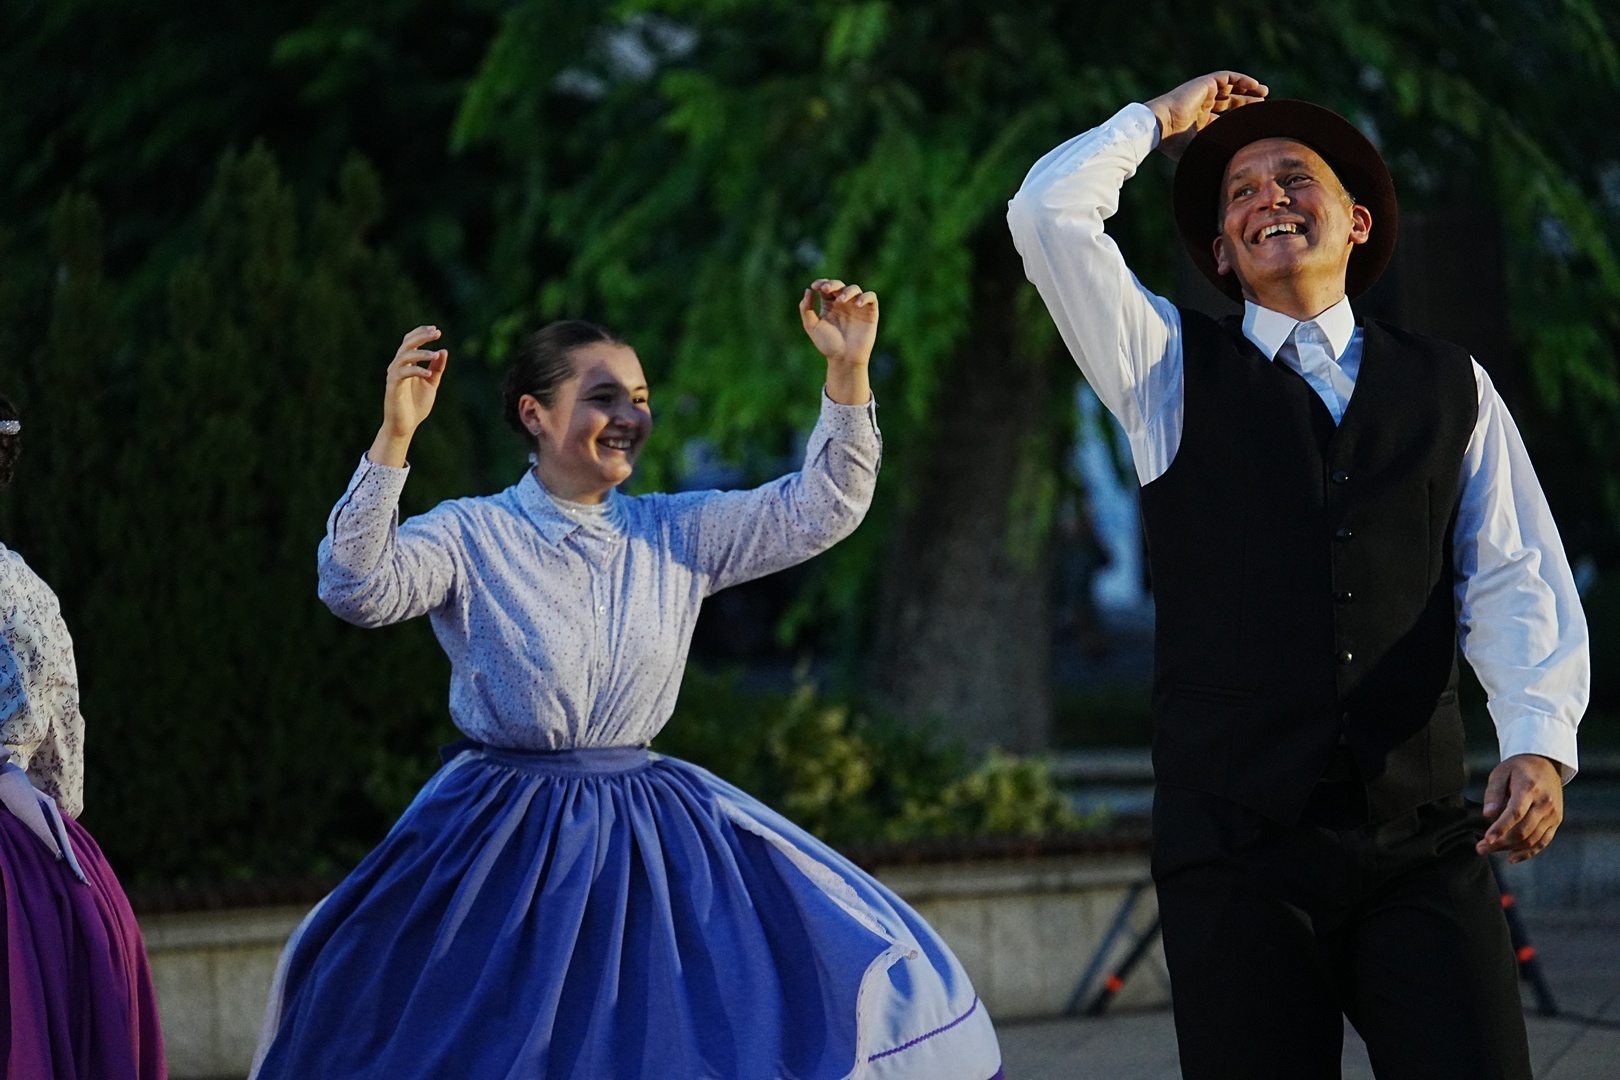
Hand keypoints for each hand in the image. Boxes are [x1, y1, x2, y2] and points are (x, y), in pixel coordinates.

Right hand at [369, 325, 447, 466]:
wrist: (405, 426)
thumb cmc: (416, 405)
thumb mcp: (431, 384)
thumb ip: (437, 368)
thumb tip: (443, 351)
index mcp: (406, 364)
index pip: (409, 341)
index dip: (420, 333)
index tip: (436, 329)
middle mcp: (398, 366)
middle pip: (406, 344)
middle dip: (421, 336)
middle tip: (437, 333)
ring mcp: (394, 376)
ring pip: (404, 356)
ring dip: (421, 353)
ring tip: (436, 355)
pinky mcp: (393, 387)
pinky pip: (403, 373)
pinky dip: (417, 371)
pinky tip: (429, 373)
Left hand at [800, 279, 877, 367]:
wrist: (844, 358)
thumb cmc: (828, 344)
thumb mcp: (812, 326)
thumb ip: (806, 309)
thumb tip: (808, 291)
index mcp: (829, 305)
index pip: (826, 287)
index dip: (821, 283)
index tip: (815, 287)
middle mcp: (843, 303)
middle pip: (839, 285)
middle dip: (832, 284)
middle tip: (826, 289)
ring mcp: (857, 307)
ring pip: (855, 288)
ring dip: (847, 291)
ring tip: (841, 300)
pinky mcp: (870, 312)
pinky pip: (871, 297)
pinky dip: (865, 297)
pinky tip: (857, 304)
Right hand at [1146, 71, 1268, 162]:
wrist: (1160, 127)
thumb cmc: (1174, 143)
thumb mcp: (1198, 150)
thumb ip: (1213, 154)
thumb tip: (1228, 169)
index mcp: (1198, 121)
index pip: (1223, 117)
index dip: (1239, 119)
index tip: (1254, 123)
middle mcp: (1201, 106)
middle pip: (1229, 101)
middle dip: (1246, 102)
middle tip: (1262, 106)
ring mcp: (1202, 93)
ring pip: (1230, 87)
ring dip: (1247, 89)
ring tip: (1264, 92)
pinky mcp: (1204, 83)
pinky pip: (1227, 77)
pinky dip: (1241, 80)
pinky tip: (1255, 86)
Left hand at [1476, 753, 1564, 863]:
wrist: (1545, 764)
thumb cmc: (1519, 768)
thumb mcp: (1500, 773)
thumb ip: (1493, 793)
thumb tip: (1488, 814)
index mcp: (1530, 788)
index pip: (1515, 813)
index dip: (1500, 828)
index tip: (1486, 839)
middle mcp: (1545, 803)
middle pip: (1523, 830)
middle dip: (1501, 842)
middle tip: (1481, 848)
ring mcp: (1553, 814)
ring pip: (1532, 838)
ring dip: (1510, 848)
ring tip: (1491, 850)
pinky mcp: (1556, 821)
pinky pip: (1544, 841)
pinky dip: (1529, 852)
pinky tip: (1512, 857)